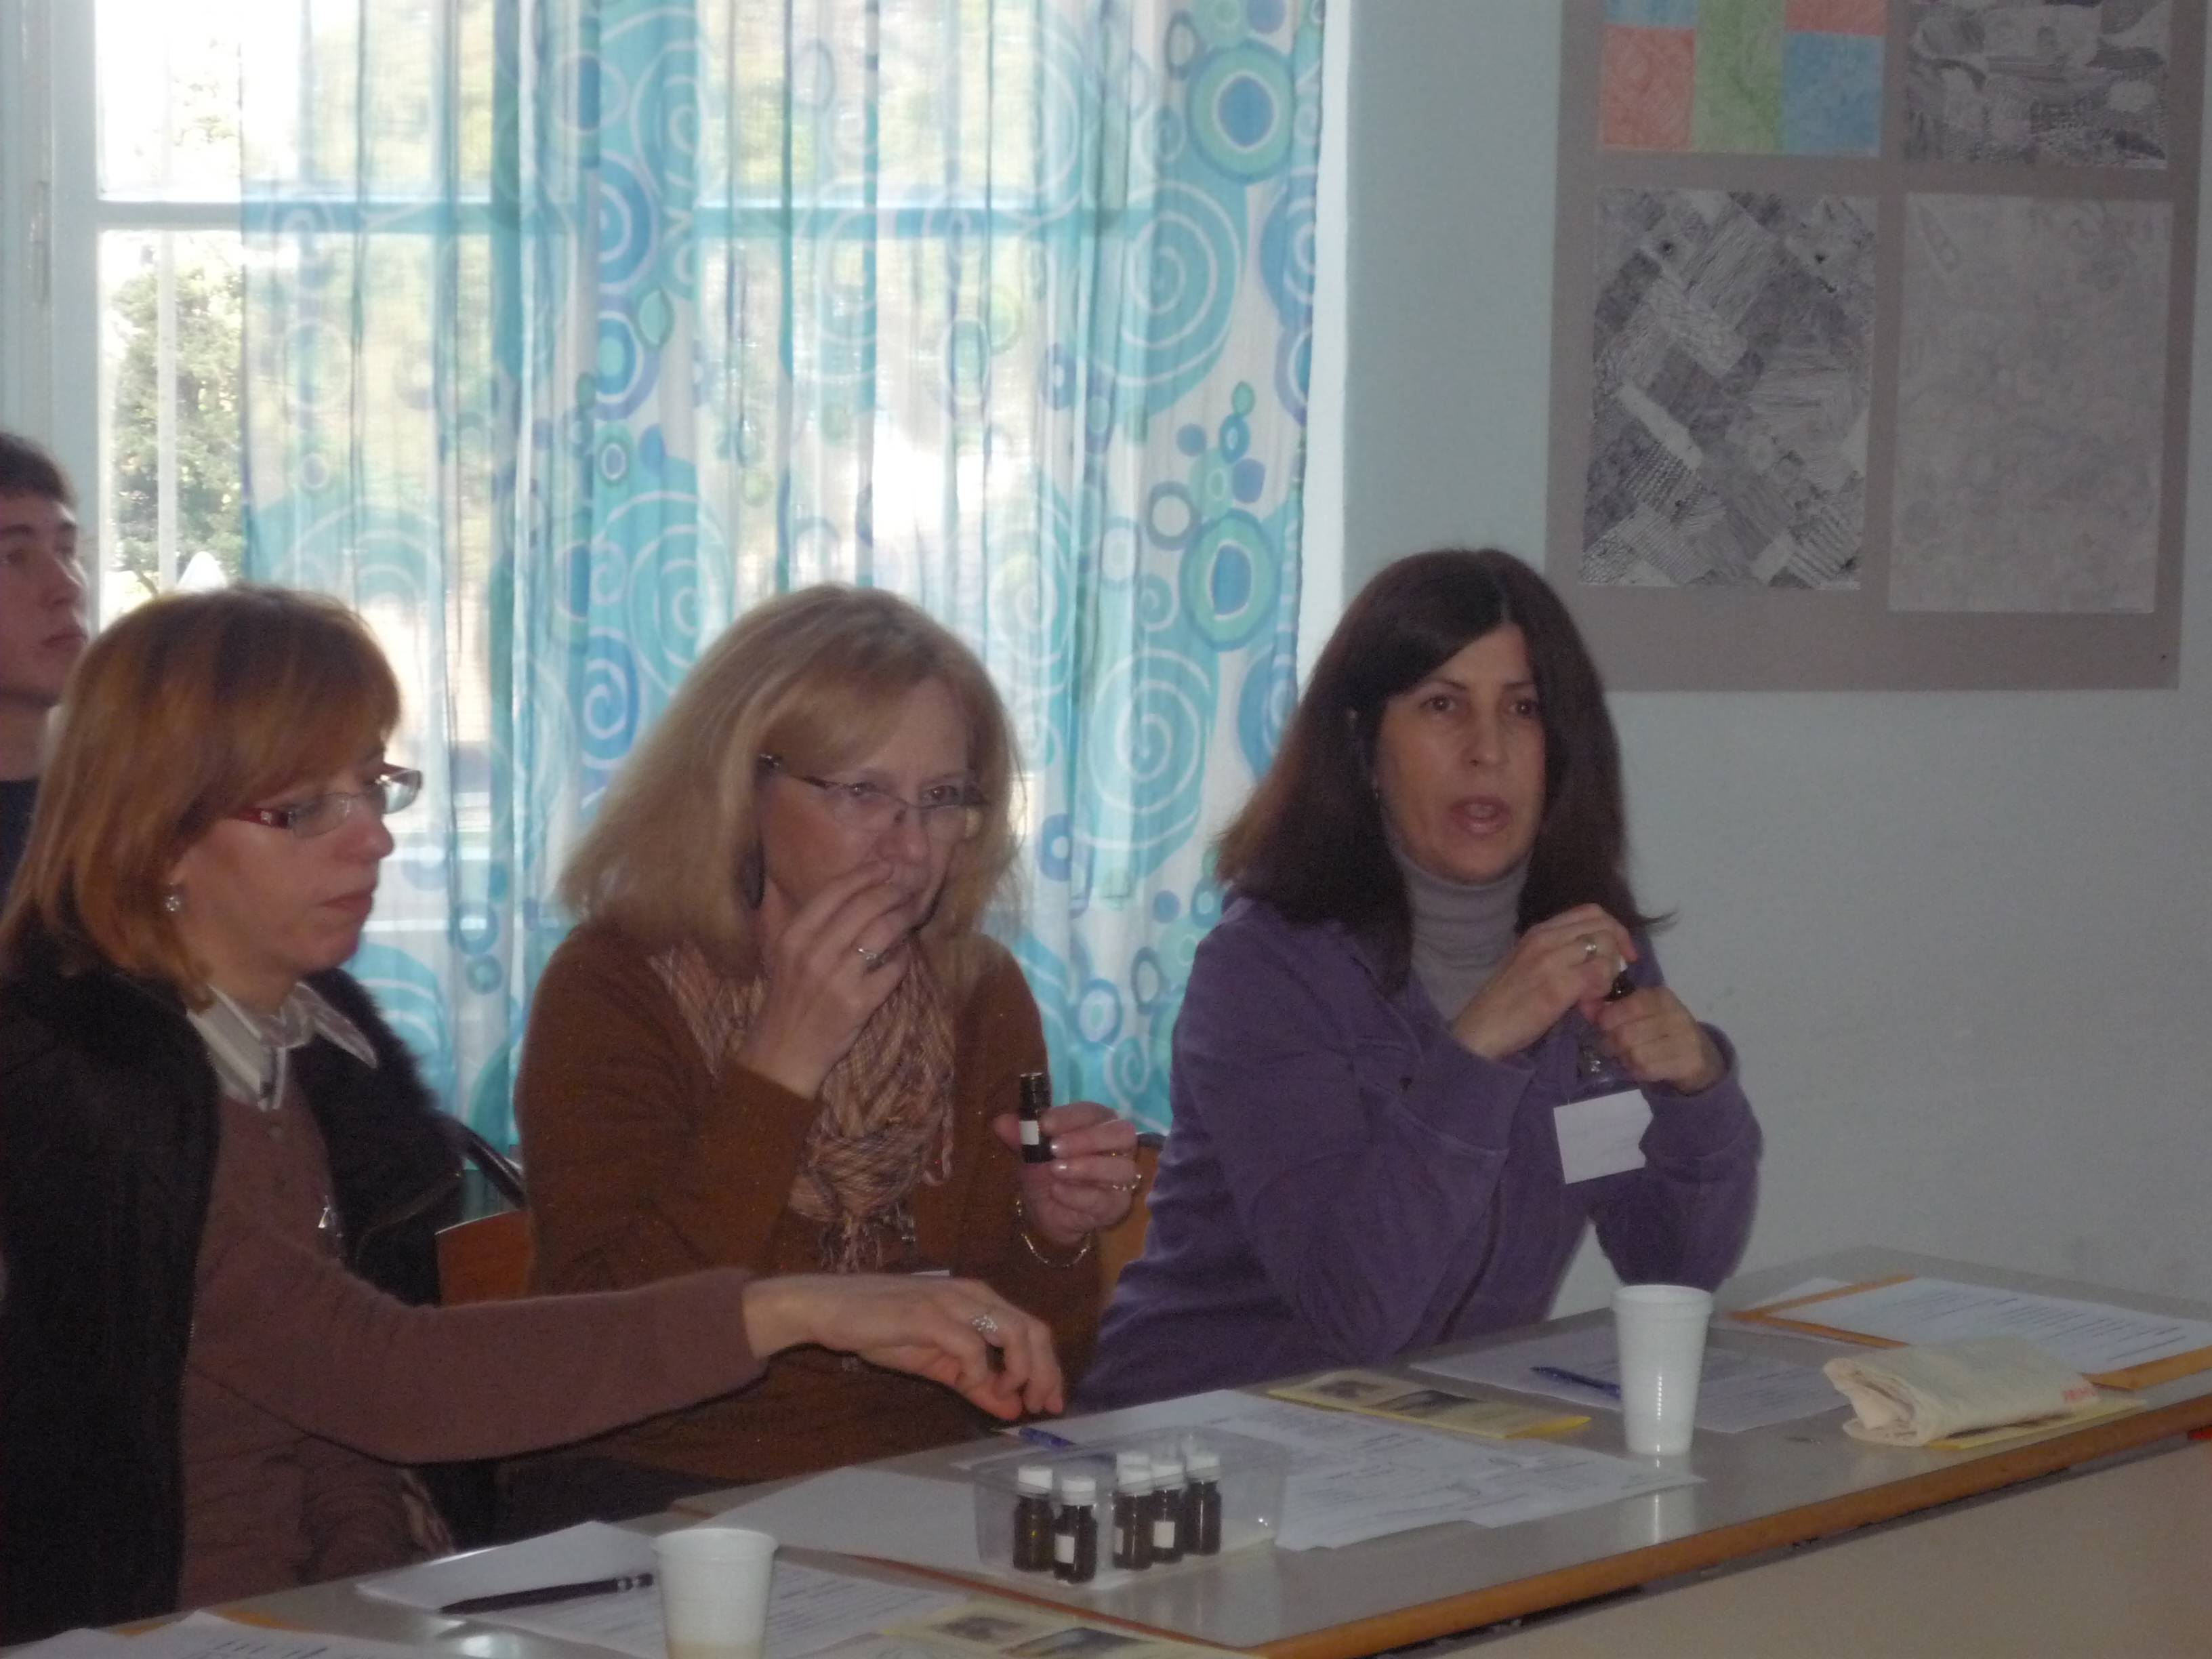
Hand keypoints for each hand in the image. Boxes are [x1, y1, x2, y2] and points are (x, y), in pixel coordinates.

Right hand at [736, 860, 920, 1097]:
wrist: (783, 1052)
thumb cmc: (788, 1000)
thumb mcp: (787, 957)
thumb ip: (815, 928)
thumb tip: (856, 896)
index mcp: (794, 936)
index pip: (835, 891)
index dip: (866, 874)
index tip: (887, 866)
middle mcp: (813, 953)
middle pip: (863, 906)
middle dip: (892, 891)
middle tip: (908, 886)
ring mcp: (836, 978)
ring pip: (882, 933)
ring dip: (903, 918)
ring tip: (912, 912)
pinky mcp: (857, 1003)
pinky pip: (891, 969)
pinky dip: (904, 957)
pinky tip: (906, 951)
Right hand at [741, 1272, 1063, 1417]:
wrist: (832, 1309)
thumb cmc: (882, 1328)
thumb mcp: (937, 1362)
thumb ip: (975, 1383)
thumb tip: (1013, 1409)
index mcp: (979, 1301)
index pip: (1032, 1329)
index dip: (1048, 1368)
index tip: (1048, 1403)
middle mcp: (973, 1295)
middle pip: (1033, 1330)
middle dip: (1045, 1372)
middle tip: (1040, 1406)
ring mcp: (952, 1301)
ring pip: (1013, 1331)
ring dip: (1020, 1371)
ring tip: (1009, 1398)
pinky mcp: (929, 1314)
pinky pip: (970, 1344)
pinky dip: (978, 1371)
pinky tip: (968, 1386)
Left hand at [991, 1100, 1139, 1247]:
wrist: (1047, 1213)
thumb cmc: (1045, 1173)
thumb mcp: (1028, 1153)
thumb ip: (1020, 1136)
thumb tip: (1001, 1122)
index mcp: (1096, 1124)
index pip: (1093, 1112)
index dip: (1070, 1116)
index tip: (1044, 1124)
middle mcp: (1116, 1147)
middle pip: (1122, 1134)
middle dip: (1088, 1139)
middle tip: (1054, 1148)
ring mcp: (1120, 1177)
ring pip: (1121, 1168)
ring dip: (1086, 1167)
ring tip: (1055, 1170)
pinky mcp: (1116, 1205)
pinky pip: (1105, 1198)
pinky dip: (1079, 1194)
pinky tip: (1058, 1191)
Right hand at [1450, 904, 1637, 1060]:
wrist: (1480, 1030)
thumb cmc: (1504, 1003)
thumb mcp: (1528, 965)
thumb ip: (1557, 954)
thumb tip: (1594, 958)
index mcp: (1539, 931)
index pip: (1590, 911)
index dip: (1614, 929)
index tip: (1619, 954)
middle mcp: (1545, 938)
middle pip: (1603, 925)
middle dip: (1620, 949)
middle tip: (1615, 977)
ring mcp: (1551, 960)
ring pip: (1605, 947)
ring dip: (1610, 972)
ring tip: (1596, 996)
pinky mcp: (1558, 986)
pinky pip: (1599, 974)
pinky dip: (1603, 989)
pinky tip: (1588, 1005)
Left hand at [1590, 985, 1724, 1093]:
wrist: (1699, 1057)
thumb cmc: (1661, 1031)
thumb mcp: (1641, 1014)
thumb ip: (1612, 1009)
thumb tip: (1584, 1005)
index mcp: (1661, 997)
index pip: (1626, 1006)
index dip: (1607, 1020)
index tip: (1603, 1027)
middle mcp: (1676, 1014)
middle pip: (1625, 1034)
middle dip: (1611, 1044)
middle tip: (1611, 1048)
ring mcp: (1685, 1039)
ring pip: (1635, 1053)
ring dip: (1624, 1059)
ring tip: (1626, 1058)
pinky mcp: (1688, 1062)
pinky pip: (1648, 1069)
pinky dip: (1636, 1072)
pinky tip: (1638, 1068)